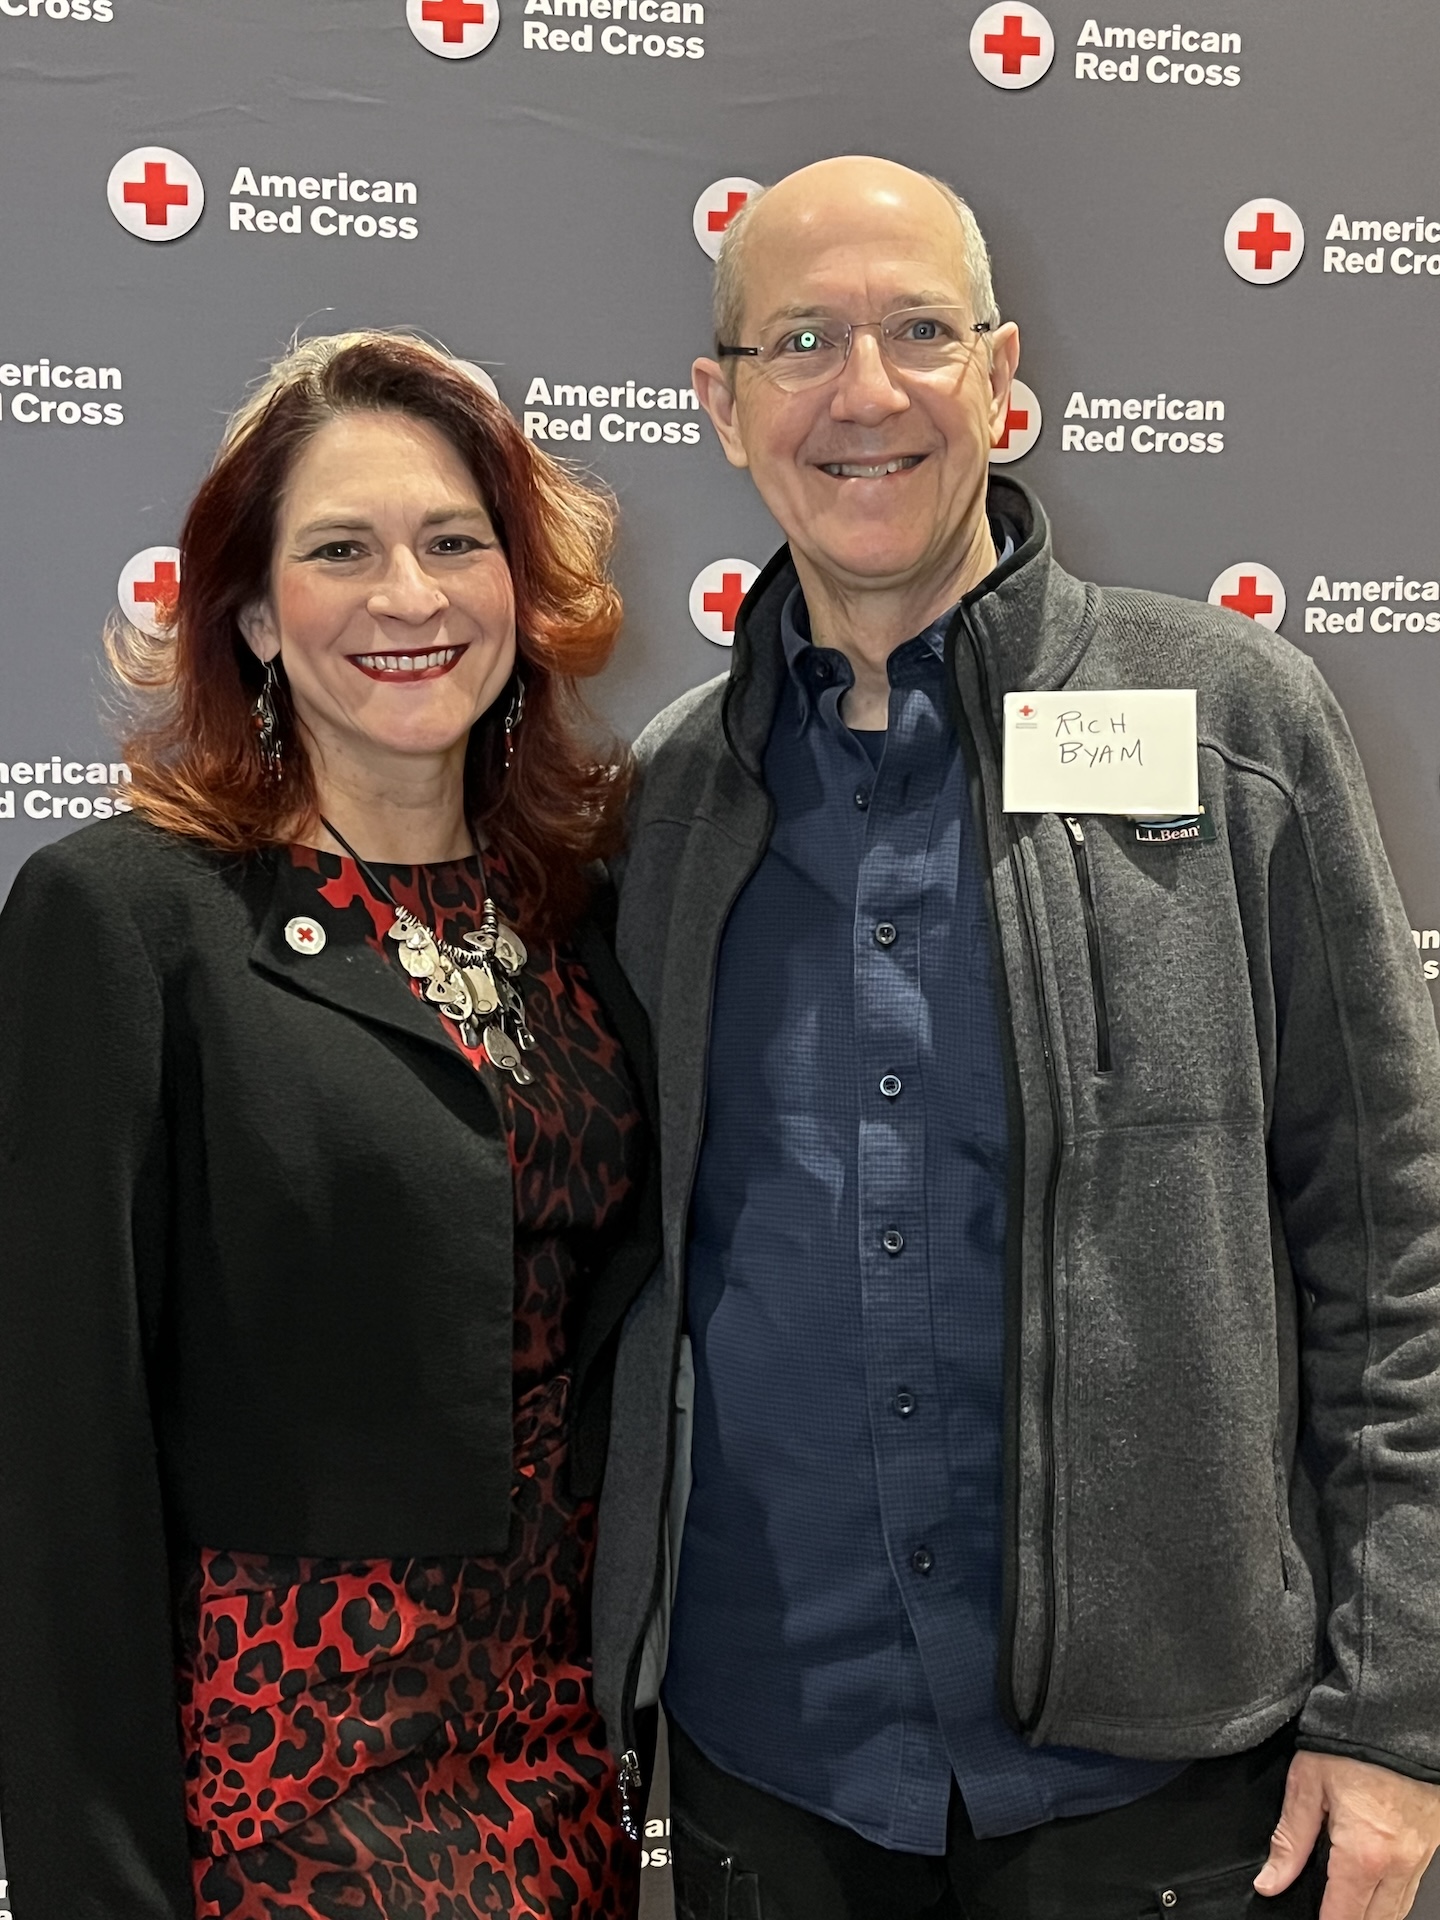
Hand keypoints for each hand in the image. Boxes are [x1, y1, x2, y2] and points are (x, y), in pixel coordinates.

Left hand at [1254, 1750, 1439, 1919]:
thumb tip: (1270, 1881)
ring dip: (1372, 1915)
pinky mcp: (1430, 1847)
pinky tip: (1370, 1886)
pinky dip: (1391, 1897)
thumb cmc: (1352, 1745)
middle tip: (1325, 1909)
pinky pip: (1411, 1889)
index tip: (1309, 1919)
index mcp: (1363, 1855)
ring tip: (1344, 1902)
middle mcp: (1398, 1866)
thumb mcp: (1307, 1785)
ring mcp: (1419, 1859)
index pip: (1343, 1918)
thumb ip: (1289, 1840)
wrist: (1395, 1720)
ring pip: (1397, 1911)